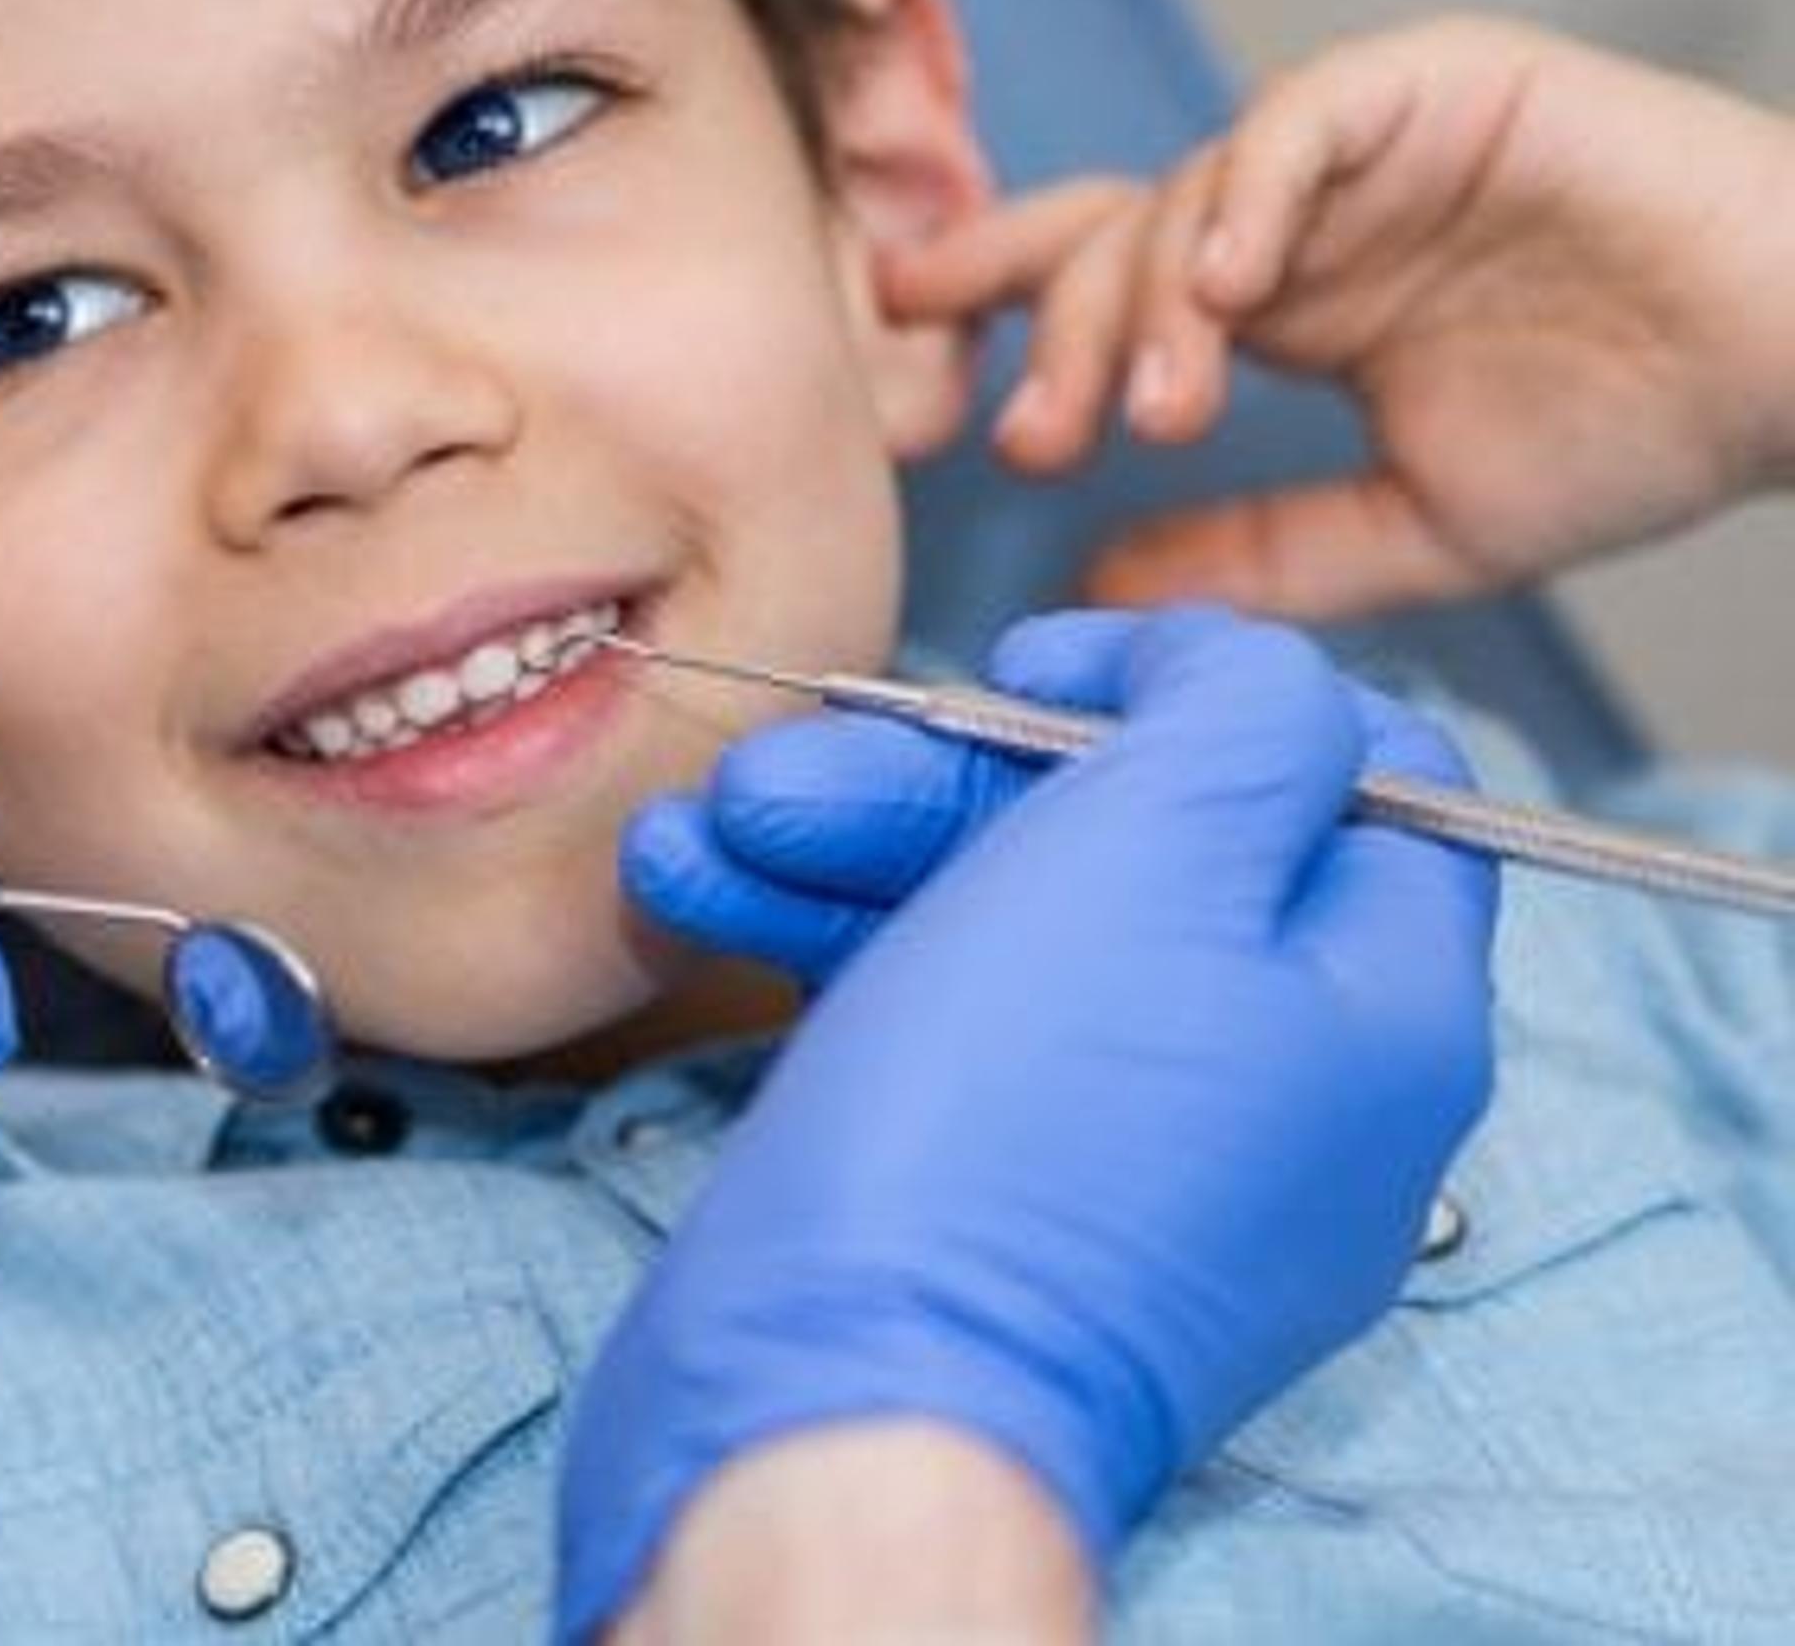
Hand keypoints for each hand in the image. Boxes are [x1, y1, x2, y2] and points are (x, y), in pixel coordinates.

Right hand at [561, 608, 1498, 1639]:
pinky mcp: (997, 1216)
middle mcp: (1284, 1095)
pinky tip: (698, 896)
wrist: (841, 1420)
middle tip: (793, 761)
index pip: (1352, 776)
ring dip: (845, 849)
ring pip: (1007, 930)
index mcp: (1383, 1008)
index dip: (1186, 690)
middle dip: (940, 778)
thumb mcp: (1157, 855)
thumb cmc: (1003, 1144)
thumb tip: (1234, 672)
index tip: (1031, 662)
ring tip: (700, 832)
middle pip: (1136, 848)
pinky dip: (826, 948)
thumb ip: (1241, 715)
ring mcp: (1138, 1165)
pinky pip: (938, 1030)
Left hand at [885, 18, 1794, 615]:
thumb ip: (1253, 558)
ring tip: (1162, 407)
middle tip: (1044, 441)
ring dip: (1154, 303)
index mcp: (1284, 301)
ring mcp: (1365, 143)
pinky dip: (1249, 190)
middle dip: (1059, 339)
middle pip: (1116, 237)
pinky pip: (1302, 117)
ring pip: (1191, 184)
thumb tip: (1094, 595)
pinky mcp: (1439, 82)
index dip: (1000, 302)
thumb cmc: (1638, 432)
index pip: (1102, 280)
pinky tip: (1230, 279)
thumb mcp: (1409, 530)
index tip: (914, 366)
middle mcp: (1303, 214)